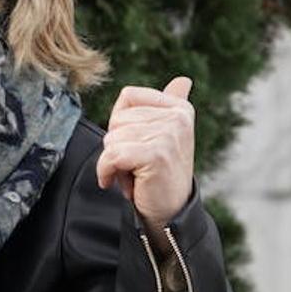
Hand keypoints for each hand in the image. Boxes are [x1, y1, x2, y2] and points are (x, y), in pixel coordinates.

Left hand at [96, 76, 195, 233]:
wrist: (171, 211)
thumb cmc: (161, 173)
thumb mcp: (164, 135)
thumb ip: (167, 106)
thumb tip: (183, 80)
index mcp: (179, 108)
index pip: (128, 96)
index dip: (120, 123)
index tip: (135, 143)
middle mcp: (177, 117)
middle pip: (117, 119)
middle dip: (117, 146)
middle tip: (137, 165)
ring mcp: (169, 134)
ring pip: (112, 138)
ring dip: (114, 162)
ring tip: (135, 174)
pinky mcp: (156, 154)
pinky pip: (111, 156)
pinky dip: (106, 172)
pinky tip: (119, 183)